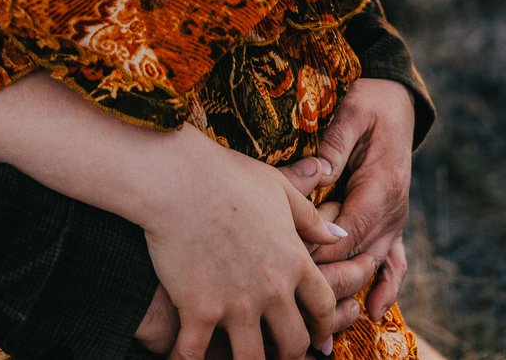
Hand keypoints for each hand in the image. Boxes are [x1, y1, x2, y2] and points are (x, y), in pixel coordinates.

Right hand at [137, 129, 340, 359]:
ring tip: (239, 359)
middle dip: (290, 353)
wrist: (178, 178)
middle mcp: (272, 290)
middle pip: (293, 343)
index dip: (324, 324)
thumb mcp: (277, 188)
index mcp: (293, 260)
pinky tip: (184, 358)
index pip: (323, 306)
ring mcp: (237, 305)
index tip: (318, 332)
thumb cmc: (226, 175)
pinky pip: (197, 354)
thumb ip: (309, 216)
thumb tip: (340, 235)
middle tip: (280, 352)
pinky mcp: (200, 311)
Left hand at [288, 78, 414, 322]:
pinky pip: (395, 263)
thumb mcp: (352, 113)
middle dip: (325, 276)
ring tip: (320, 312)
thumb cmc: (370, 102)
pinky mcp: (391, 222)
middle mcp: (393, 210)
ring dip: (347, 289)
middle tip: (291, 288)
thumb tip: (312, 174)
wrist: (398, 101)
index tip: (287, 258)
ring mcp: (394, 220)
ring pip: (371, 266)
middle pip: (358, 257)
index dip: (319, 249)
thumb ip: (332, 145)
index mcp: (381, 185)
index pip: (348, 231)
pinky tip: (372, 311)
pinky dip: (385, 288)